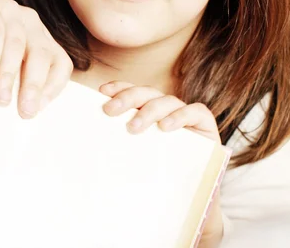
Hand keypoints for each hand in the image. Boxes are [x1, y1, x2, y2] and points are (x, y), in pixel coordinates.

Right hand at [0, 0, 72, 117]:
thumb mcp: (2, 67)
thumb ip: (16, 81)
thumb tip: (24, 111)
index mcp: (40, 38)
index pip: (60, 62)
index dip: (53, 86)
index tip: (37, 108)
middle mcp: (30, 22)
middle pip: (41, 54)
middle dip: (34, 85)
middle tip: (25, 110)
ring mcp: (8, 11)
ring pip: (17, 44)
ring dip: (8, 74)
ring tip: (0, 97)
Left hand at [99, 81, 223, 244]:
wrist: (191, 201)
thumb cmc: (157, 178)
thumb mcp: (134, 159)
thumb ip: (118, 147)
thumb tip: (83, 147)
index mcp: (147, 112)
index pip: (133, 92)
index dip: (119, 88)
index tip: (101, 92)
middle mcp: (166, 109)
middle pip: (146, 93)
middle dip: (127, 98)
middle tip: (110, 111)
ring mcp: (186, 115)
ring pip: (167, 101)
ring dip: (149, 111)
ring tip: (134, 128)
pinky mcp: (206, 125)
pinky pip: (195, 111)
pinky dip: (180, 116)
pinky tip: (166, 127)